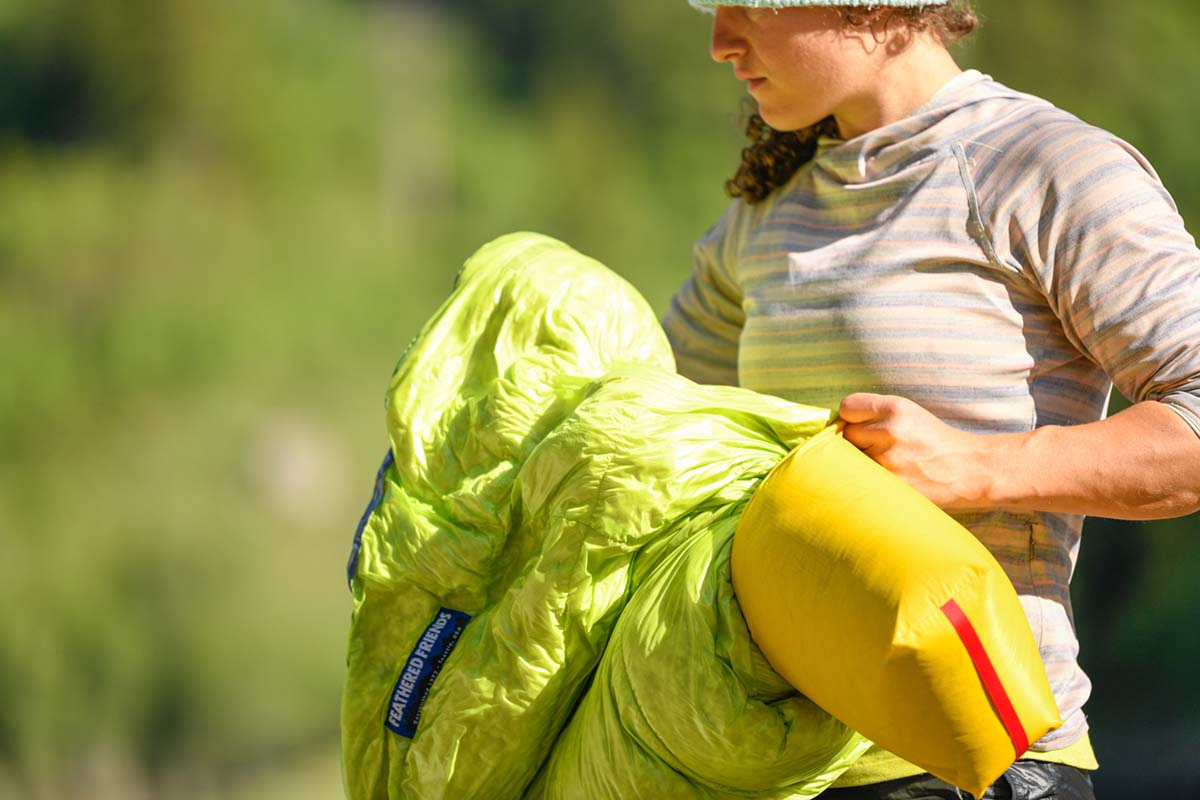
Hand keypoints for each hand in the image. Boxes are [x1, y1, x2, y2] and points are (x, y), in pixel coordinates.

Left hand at [837, 393, 990, 509]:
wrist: (970, 470)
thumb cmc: (935, 442)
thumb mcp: (909, 415)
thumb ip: (875, 415)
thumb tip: (835, 426)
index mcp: (895, 408)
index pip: (847, 407)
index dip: (852, 419)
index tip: (862, 427)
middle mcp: (890, 431)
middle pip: (846, 435)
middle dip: (857, 444)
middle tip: (880, 451)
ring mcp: (889, 460)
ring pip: (851, 461)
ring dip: (862, 466)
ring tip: (888, 467)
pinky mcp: (892, 486)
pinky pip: (862, 482)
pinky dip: (869, 484)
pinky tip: (885, 483)